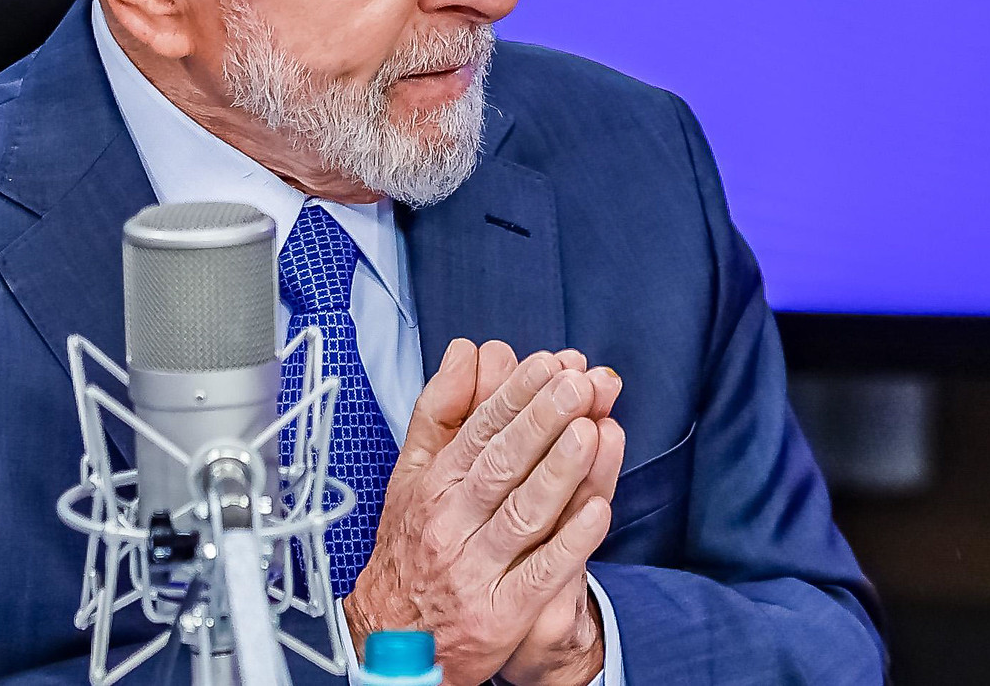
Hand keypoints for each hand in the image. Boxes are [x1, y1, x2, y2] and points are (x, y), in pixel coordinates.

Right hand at [345, 340, 620, 685]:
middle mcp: (453, 524)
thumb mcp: (411, 474)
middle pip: (503, 466)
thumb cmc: (411, 546)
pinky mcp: (502, 613)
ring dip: (560, 472)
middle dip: (544, 421)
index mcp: (435, 486)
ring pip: (523, 514)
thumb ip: (439, 410)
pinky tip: (598, 510)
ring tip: (591, 431)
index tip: (551, 365)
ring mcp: (477, 570)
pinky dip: (570, 542)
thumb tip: (464, 352)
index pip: (480, 431)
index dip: (517, 395)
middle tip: (579, 385)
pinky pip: (541, 574)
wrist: (392, 637)